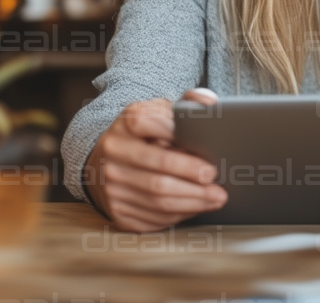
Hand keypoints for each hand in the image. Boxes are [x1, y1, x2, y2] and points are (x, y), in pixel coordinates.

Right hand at [85, 88, 226, 231]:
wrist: (104, 164)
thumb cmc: (142, 136)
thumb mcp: (159, 113)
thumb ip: (186, 103)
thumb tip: (209, 104)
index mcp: (126, 124)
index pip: (147, 124)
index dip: (174, 135)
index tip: (202, 150)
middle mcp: (114, 154)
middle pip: (157, 170)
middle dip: (190, 176)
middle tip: (214, 178)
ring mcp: (112, 185)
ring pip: (157, 199)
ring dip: (192, 200)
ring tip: (215, 197)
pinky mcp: (117, 211)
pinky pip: (153, 217)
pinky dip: (179, 213)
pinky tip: (196, 206)